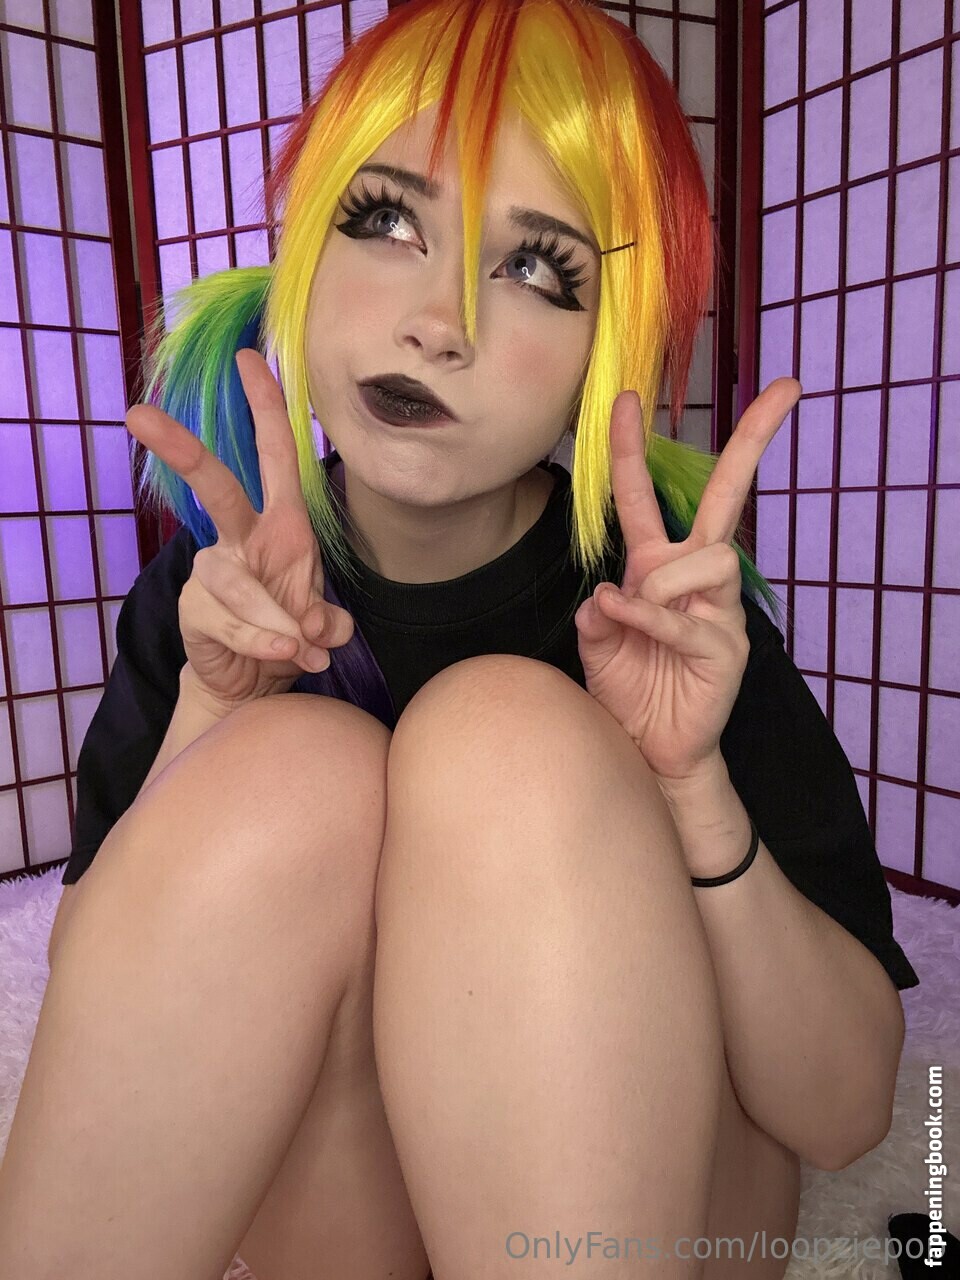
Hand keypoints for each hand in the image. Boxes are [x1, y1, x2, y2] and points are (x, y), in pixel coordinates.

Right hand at [125, 348, 354, 708]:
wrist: (251, 683)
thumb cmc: (286, 631)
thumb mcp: (320, 621)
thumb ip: (327, 621)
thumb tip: (319, 628)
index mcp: (280, 526)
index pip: (275, 456)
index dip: (265, 408)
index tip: (250, 357)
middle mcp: (240, 540)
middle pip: (214, 487)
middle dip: (181, 450)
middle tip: (138, 416)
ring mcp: (212, 573)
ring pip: (237, 582)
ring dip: (275, 619)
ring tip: (302, 649)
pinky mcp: (195, 610)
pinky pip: (231, 622)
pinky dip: (262, 641)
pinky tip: (284, 655)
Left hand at [574, 378, 800, 782]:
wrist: (651, 748)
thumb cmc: (629, 689)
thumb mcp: (596, 646)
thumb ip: (596, 617)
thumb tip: (605, 598)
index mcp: (655, 564)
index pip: (643, 497)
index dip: (632, 449)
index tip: (625, 399)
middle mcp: (693, 576)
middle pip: (727, 495)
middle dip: (754, 440)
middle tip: (786, 389)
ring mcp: (718, 609)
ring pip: (710, 558)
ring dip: (661, 583)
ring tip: (633, 615)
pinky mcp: (726, 647)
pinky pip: (688, 619)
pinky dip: (649, 618)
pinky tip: (624, 620)